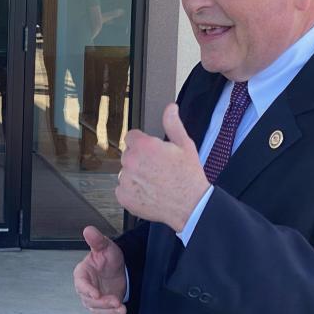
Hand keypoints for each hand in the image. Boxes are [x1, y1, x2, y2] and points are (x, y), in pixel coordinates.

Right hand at [73, 226, 126, 313]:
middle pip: (89, 301)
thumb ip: (97, 240)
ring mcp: (93, 301)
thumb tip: (88, 230)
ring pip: (97, 312)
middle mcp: (85, 289)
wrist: (120, 271)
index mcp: (82, 274)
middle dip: (103, 303)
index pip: (81, 284)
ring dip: (110, 312)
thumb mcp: (105, 247)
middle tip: (116, 301)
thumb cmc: (109, 259)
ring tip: (122, 308)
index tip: (96, 293)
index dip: (87, 290)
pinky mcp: (102, 309)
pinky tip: (121, 313)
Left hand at [116, 103, 209, 231]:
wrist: (191, 205)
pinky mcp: (123, 196)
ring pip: (126, 172)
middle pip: (128, 154)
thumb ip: (172, 124)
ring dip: (136, 175)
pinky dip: (132, 191)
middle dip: (140, 159)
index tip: (153, 152)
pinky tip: (148, 192)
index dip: (143, 143)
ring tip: (155, 181)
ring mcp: (125, 180)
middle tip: (157, 168)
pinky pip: (122, 189)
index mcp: (143, 146)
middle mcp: (131, 162)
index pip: (131, 137)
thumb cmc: (188, 176)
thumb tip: (170, 108)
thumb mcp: (185, 145)